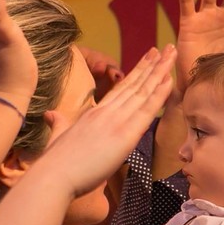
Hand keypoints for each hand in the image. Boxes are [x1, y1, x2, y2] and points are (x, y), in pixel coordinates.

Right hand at [32, 45, 175, 198]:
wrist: (54, 176)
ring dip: (160, 71)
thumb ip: (59, 124)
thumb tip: (51, 116)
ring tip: (172, 52)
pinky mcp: (125, 134)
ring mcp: (116, 120)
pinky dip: (160, 93)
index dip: (136, 73)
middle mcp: (106, 112)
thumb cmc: (55, 163)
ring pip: (143, 91)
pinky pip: (147, 109)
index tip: (147, 58)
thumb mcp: (58, 137)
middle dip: (151, 65)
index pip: (120, 89)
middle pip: (134, 84)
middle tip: (166, 48)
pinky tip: (170, 79)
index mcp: (93, 113)